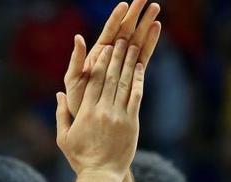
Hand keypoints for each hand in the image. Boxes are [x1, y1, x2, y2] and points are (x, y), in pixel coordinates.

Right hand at [56, 38, 144, 174]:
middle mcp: (102, 111)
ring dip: (128, 64)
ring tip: (132, 47)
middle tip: (120, 39)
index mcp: (85, 112)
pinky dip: (138, 82)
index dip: (99, 62)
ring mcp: (118, 116)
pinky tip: (140, 69)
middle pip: (109, 77)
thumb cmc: (81, 158)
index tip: (104, 48)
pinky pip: (135, 98)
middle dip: (115, 56)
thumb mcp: (64, 137)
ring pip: (123, 84)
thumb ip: (61, 115)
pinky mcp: (131, 124)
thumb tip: (59, 95)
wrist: (101, 175)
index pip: (92, 81)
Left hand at [64, 0, 161, 117]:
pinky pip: (144, 55)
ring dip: (146, 24)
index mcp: (98, 54)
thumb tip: (78, 37)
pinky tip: (157, 29)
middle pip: (126, 30)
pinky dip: (151, 42)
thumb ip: (76, 60)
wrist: (89, 122)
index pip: (110, 31)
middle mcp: (112, 56)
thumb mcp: (73, 79)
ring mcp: (124, 64)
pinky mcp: (133, 74)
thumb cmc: (77, 101)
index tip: (125, 4)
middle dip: (136, 14)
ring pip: (137, 39)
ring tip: (156, 9)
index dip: (116, 17)